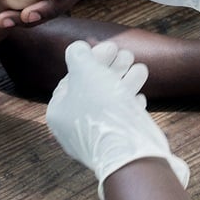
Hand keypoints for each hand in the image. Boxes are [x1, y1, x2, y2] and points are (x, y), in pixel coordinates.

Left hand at [45, 40, 188, 199]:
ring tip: (140, 69)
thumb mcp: (85, 71)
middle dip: (112, 68)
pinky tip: (139, 96)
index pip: (72, 78)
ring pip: (110, 102)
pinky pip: (121, 120)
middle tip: (127, 55)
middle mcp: (73, 127)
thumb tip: (77, 49)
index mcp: (59, 112)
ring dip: (126, 81)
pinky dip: (130, 104)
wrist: (128, 152)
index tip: (111, 47)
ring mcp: (95, 138)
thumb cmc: (102, 108)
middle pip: (92, 89)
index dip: (92, 59)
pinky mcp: (116, 146)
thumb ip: (78, 55)